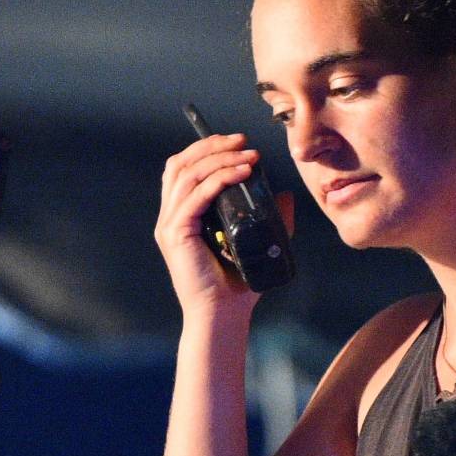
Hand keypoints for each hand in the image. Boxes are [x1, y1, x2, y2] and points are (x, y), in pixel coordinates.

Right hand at [155, 133, 293, 314]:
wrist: (223, 314)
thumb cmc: (237, 283)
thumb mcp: (257, 240)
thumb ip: (270, 218)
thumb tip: (285, 195)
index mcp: (182, 215)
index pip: (184, 168)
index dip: (207, 148)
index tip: (238, 141)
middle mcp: (170, 216)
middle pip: (181, 164)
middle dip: (212, 145)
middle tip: (243, 140)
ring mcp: (170, 225)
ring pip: (187, 174)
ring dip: (219, 158)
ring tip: (248, 154)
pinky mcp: (176, 234)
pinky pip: (196, 196)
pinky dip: (218, 179)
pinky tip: (241, 173)